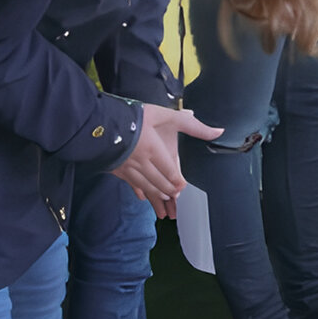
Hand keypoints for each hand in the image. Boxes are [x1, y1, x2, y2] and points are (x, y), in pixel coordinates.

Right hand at [112, 103, 222, 218]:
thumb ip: (192, 125)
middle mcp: (142, 164)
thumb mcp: (165, 115)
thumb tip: (218, 131)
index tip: (182, 187)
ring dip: (157, 197)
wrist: (99, 122)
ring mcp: (128, 168)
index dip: (178, 183)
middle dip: (169, 193)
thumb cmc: (134, 117)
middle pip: (159, 184)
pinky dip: (139, 192)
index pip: (171, 174)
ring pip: (146, 188)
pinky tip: (142, 197)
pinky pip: (131, 185)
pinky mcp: (117, 170)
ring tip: (164, 203)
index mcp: (155, 151)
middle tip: (176, 199)